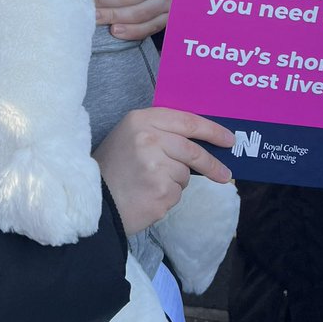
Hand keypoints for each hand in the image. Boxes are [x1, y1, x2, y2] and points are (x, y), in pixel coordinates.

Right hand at [93, 107, 233, 235]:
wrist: (93, 200)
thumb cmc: (112, 168)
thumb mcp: (129, 136)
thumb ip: (160, 132)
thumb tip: (199, 140)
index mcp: (141, 120)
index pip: (187, 121)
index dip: (212, 130)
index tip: (228, 139)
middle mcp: (149, 140)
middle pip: (193, 150)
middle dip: (212, 163)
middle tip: (224, 174)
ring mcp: (155, 167)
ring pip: (184, 174)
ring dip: (175, 181)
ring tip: (148, 184)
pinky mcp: (160, 192)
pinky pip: (177, 193)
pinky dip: (167, 197)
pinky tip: (147, 196)